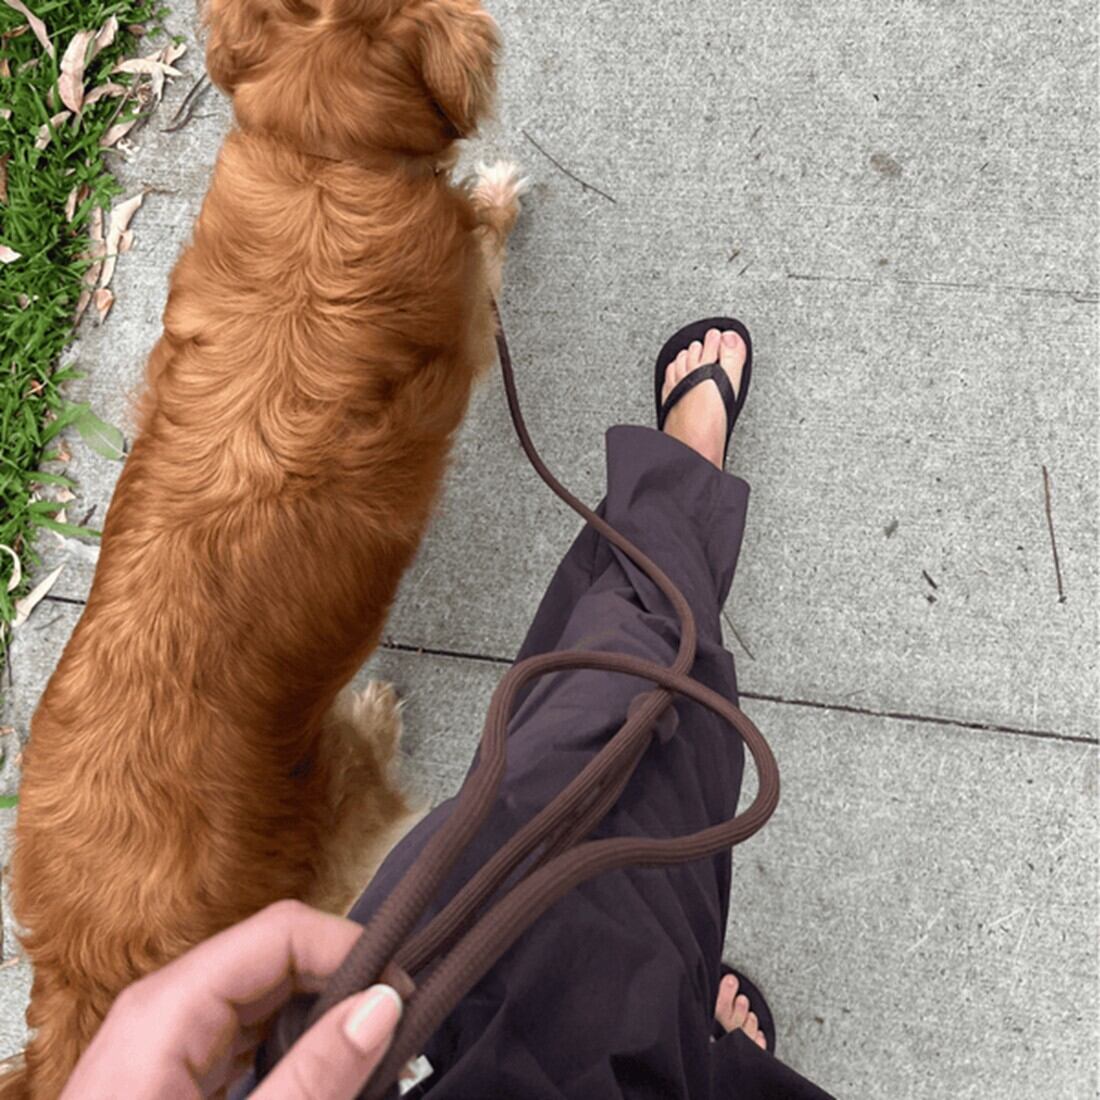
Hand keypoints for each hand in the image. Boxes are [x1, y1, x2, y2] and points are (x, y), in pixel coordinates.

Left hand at [61, 899, 401, 1099]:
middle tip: (398, 1032)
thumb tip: (383, 1005)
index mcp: (168, 1007)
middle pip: (274, 956)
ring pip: (264, 993)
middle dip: (341, 983)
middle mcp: (164, 1006)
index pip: (282, 931)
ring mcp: (164, 1037)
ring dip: (321, 1015)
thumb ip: (312, 1078)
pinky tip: (320, 1075)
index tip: (403, 997)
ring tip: (370, 1055)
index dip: (350, 950)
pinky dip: (291, 1044)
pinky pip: (244, 1032)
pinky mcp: (171, 1070)